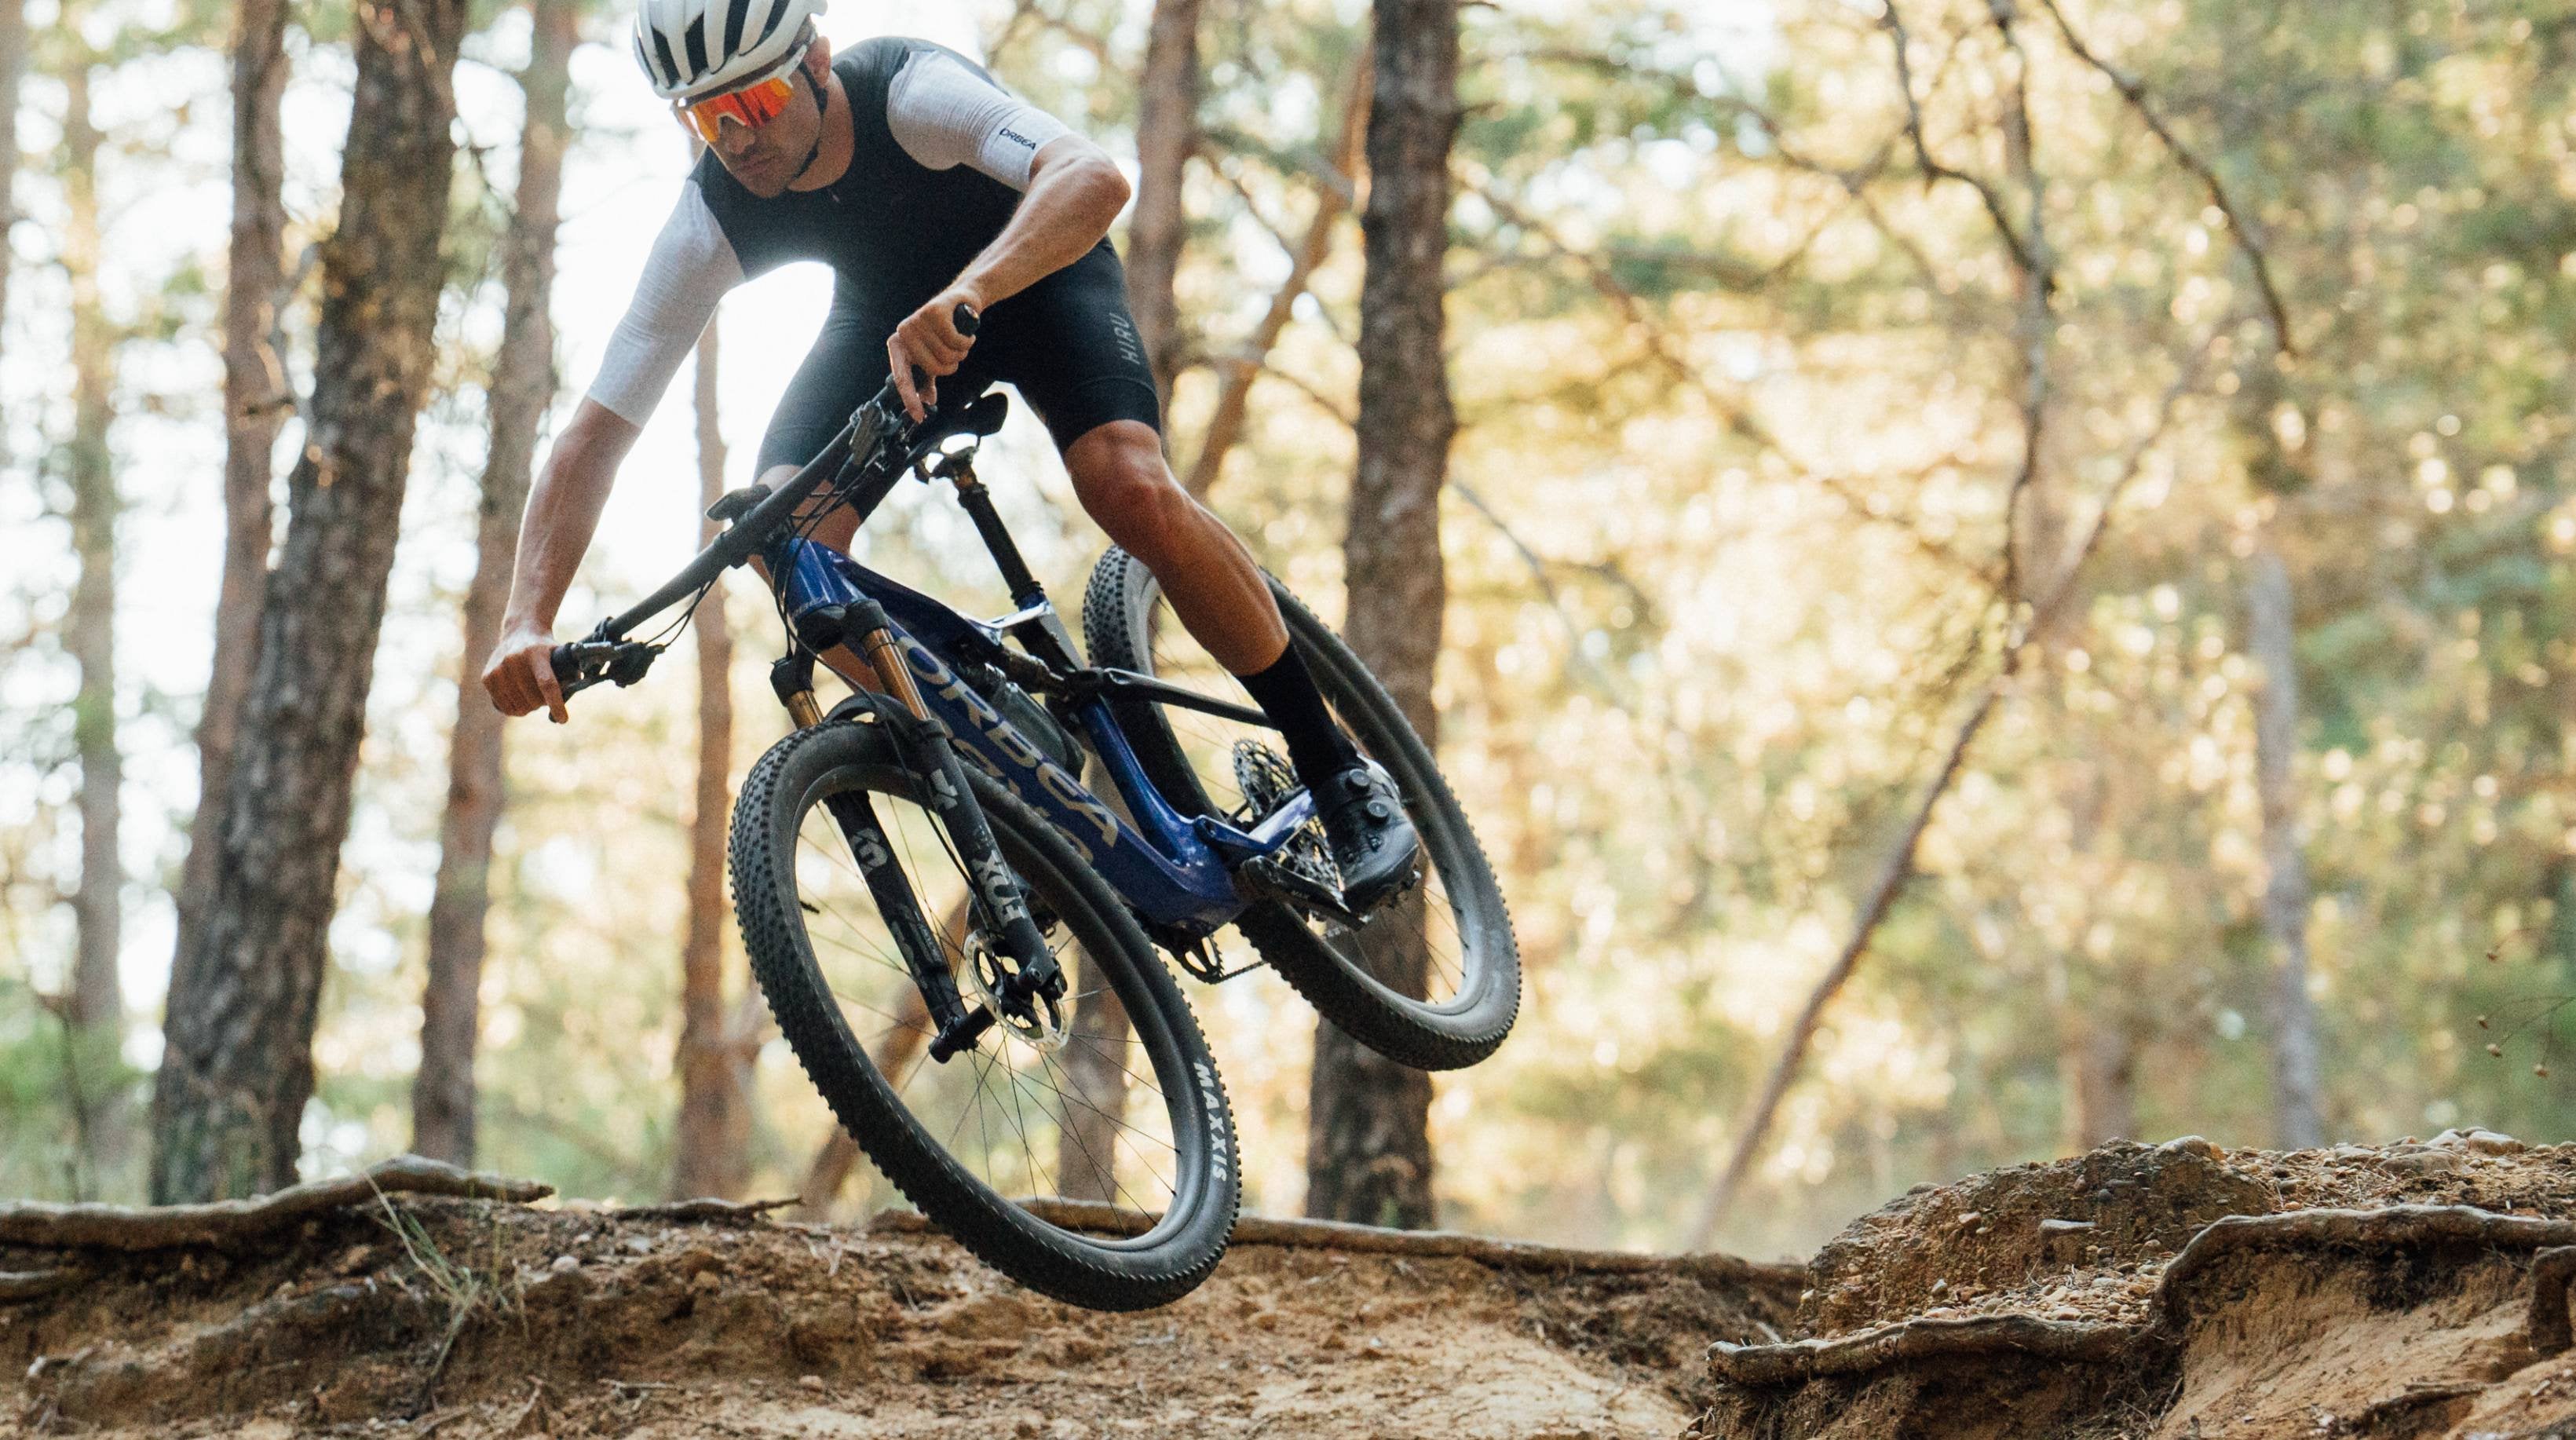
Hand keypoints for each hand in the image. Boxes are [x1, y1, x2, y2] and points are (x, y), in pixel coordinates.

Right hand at [483, 617, 567, 722]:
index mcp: (536, 653)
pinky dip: (515, 708)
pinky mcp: (487, 677)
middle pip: (533, 699)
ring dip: (529, 707)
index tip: (563, 719)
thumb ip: (571, 673)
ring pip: (518, 706)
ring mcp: (498, 669)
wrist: (519, 632)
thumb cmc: (545, 649)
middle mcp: (514, 660)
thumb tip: (575, 690)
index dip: (555, 704)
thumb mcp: (561, 654)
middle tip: (545, 696)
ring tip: (532, 695)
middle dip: (543, 703)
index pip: (547, 684)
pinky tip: (519, 698)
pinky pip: (504, 707)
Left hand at [887, 287, 982, 420]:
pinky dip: (966, 342)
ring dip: (961, 352)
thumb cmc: (946, 330)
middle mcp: (904, 332)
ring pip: (947, 355)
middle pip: (933, 368)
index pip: (902, 378)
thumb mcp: (933, 357)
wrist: (963, 301)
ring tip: (959, 340)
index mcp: (898, 345)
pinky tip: (965, 334)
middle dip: (951, 365)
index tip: (919, 416)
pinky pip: (955, 342)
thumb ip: (927, 379)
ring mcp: (917, 320)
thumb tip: (927, 401)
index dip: (910, 399)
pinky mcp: (934, 312)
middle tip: (954, 354)